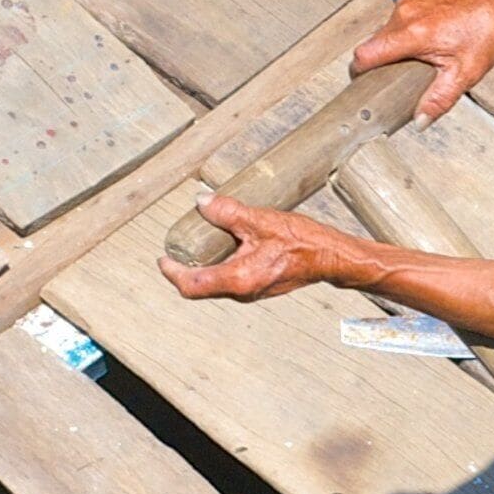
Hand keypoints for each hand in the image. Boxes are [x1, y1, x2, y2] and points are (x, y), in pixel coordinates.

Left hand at [162, 197, 367, 301]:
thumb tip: (202, 202)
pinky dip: (219, 267)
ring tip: (196, 246)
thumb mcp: (261, 220)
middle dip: (184, 271)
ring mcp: (251, 292)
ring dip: (202, 269)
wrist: (330, 257)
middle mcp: (242, 291)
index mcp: (238, 278)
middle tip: (176, 250)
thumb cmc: (301, 242)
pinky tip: (223, 247)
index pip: (192, 285)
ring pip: (215, 286)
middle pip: (201, 288)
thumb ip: (228, 212)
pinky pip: (230, 281)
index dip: (172, 273)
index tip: (163, 259)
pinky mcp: (259, 287)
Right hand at [353, 0, 493, 119]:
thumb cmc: (486, 33)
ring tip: (422, 55)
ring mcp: (408, 1)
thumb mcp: (465, 74)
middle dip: (384, 62)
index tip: (365, 84)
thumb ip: (438, 100)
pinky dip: (405, 32)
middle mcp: (406, 13)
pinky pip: (396, 19)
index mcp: (414, 33)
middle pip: (374, 45)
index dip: (360, 73)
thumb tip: (419, 121)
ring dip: (396, 47)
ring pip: (385, 32)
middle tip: (404, 74)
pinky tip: (427, 38)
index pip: (366, 54)